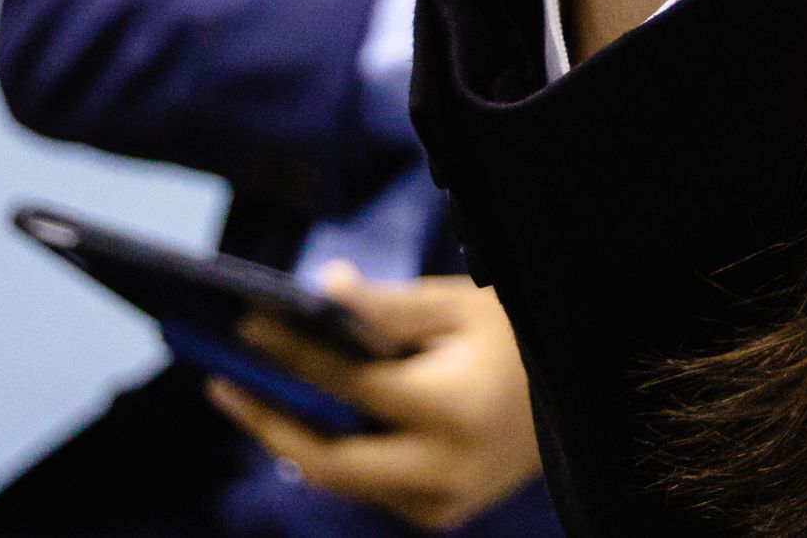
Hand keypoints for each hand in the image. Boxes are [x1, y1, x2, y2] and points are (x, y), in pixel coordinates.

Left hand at [212, 265, 544, 531]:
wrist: (586, 399)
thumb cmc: (518, 338)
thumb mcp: (460, 308)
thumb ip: (386, 307)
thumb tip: (318, 291)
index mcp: (450, 410)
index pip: (347, 385)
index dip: (290, 354)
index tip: (244, 326)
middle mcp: (441, 470)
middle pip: (326, 459)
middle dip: (266, 422)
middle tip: (220, 384)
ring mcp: (440, 503)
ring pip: (342, 481)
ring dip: (294, 439)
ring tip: (250, 394)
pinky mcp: (440, 516)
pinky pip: (369, 488)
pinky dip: (339, 453)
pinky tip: (311, 417)